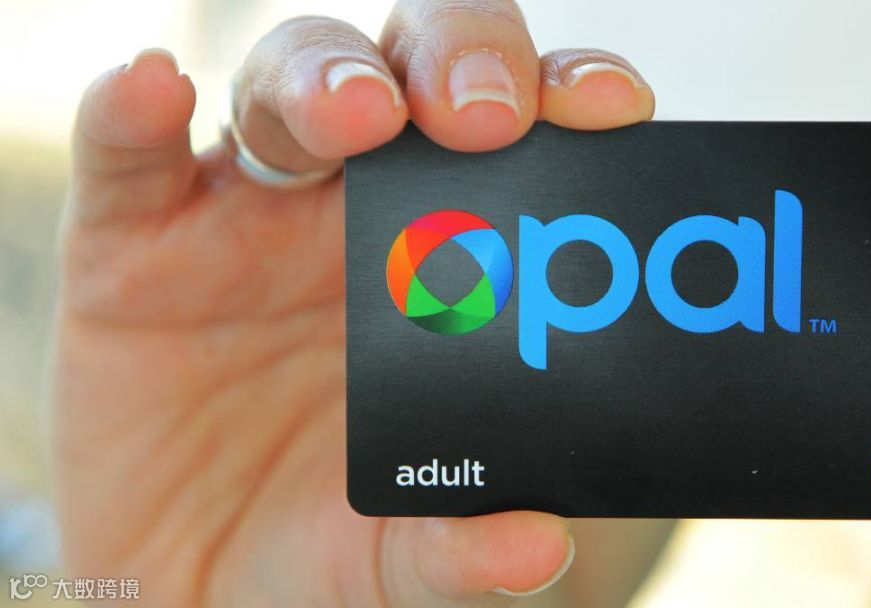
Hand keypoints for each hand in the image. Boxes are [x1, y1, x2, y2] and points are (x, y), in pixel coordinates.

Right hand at [50, 1, 655, 605]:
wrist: (196, 587)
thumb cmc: (321, 542)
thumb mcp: (397, 556)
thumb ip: (459, 550)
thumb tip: (535, 547)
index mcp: (448, 267)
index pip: (521, 146)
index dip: (564, 102)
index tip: (609, 110)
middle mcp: (357, 213)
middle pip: (413, 78)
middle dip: (455, 64)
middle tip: (484, 116)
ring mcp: (243, 217)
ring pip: (287, 88)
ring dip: (321, 81)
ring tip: (352, 116)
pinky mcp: (131, 242)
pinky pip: (127, 151)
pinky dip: (134, 112)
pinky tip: (153, 91)